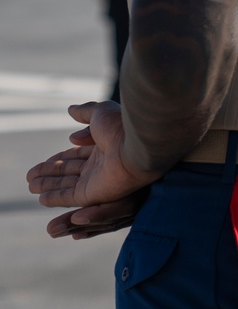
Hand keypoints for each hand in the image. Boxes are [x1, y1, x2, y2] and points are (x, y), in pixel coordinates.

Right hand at [26, 101, 150, 237]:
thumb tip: (70, 109)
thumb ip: (85, 113)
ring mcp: (96, 181)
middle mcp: (100, 165)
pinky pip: (69, 197)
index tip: (44, 162)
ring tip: (30, 185)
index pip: (77, 155)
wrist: (136, 145)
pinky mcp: (92, 194)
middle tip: (30, 176)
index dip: (60, 158)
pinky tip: (40, 199)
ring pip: (65, 184)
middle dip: (50, 173)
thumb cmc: (121, 126)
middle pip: (69, 171)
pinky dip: (54, 198)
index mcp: (103, 146)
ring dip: (47, 185)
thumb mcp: (100, 113)